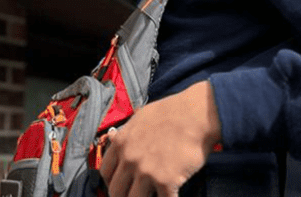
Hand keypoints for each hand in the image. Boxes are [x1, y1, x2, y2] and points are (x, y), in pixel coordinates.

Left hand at [99, 81, 221, 196]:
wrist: (196, 114)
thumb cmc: (171, 112)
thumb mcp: (140, 118)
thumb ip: (124, 133)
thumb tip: (112, 137)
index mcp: (121, 143)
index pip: (105, 173)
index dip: (112, 181)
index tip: (121, 184)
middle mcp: (129, 159)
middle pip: (115, 191)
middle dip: (124, 196)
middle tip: (136, 194)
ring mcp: (146, 172)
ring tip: (153, 195)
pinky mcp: (166, 182)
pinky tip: (171, 195)